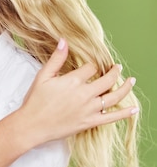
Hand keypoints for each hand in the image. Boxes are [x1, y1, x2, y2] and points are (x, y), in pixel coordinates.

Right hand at [19, 38, 136, 144]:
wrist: (32, 125)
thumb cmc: (35, 100)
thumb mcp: (43, 76)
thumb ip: (56, 59)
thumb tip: (64, 41)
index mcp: (73, 81)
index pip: (91, 68)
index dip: (92, 64)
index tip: (93, 65)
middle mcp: (84, 94)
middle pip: (107, 80)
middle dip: (114, 72)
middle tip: (117, 67)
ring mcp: (89, 109)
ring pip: (114, 97)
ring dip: (125, 87)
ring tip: (131, 81)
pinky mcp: (90, 122)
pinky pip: (112, 117)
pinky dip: (125, 113)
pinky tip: (134, 109)